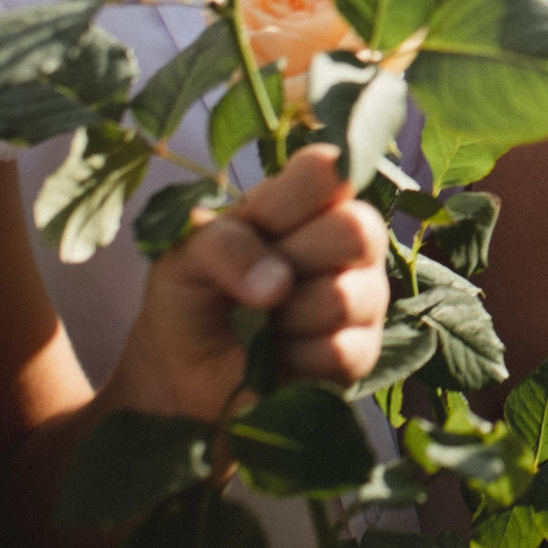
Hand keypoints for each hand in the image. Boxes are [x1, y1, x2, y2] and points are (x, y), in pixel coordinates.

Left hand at [105, 145, 388, 422]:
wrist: (183, 380)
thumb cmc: (189, 302)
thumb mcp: (183, 258)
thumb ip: (222, 245)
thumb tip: (278, 286)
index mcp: (307, 200)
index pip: (332, 167)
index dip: (291, 199)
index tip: (257, 224)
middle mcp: (348, 240)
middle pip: (356, 229)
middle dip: (290, 261)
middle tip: (255, 284)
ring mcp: (364, 295)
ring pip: (344, 296)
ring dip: (284, 320)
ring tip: (262, 325)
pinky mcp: (364, 353)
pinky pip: (340, 352)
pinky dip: (290, 360)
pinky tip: (276, 358)